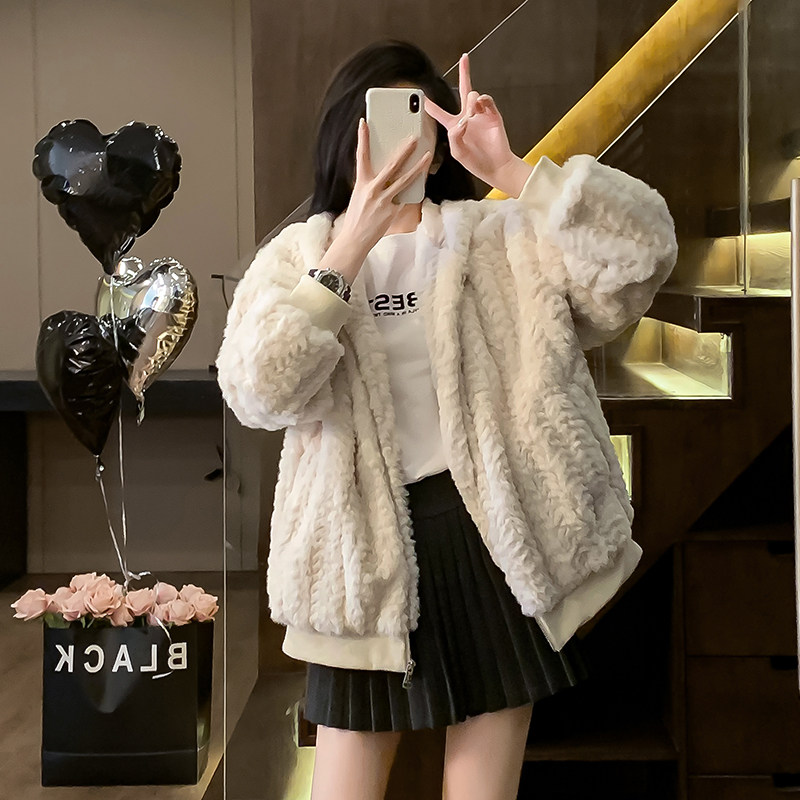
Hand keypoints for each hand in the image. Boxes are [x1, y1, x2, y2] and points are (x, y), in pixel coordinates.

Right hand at [335, 119, 432, 259]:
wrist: (355, 239)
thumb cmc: (357, 217)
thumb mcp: (360, 195)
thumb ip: (372, 182)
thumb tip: (387, 171)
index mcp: (361, 183)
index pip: (361, 156)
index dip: (362, 138)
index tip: (364, 123)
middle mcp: (372, 190)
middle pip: (391, 165)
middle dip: (404, 150)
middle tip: (414, 138)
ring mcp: (384, 201)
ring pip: (405, 180)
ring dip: (418, 167)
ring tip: (427, 156)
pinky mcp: (392, 211)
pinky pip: (405, 197)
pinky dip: (411, 190)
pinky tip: (419, 182)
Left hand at [424, 53, 531, 195]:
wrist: (496, 167)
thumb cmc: (476, 162)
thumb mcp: (458, 153)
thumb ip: (454, 137)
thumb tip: (461, 122)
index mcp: (455, 127)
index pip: (440, 113)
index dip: (432, 106)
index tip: (424, 98)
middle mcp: (467, 117)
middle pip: (464, 90)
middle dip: (464, 73)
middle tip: (464, 58)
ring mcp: (480, 115)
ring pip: (474, 96)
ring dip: (471, 99)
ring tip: (472, 110)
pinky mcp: (493, 116)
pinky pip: (487, 101)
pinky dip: (482, 101)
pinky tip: (479, 107)